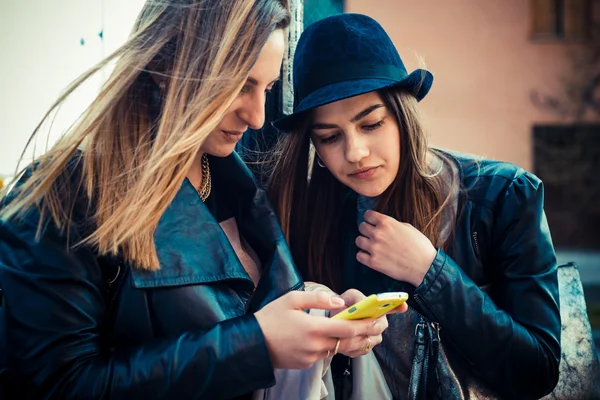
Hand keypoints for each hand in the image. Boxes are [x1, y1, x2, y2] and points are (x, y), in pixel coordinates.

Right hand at [255, 290, 387, 368]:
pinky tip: (329, 337)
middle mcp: (316, 346)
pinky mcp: (306, 364)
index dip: (366, 324)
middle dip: (364, 333)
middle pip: (348, 341)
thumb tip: (340, 302)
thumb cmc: (270, 318)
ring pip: (337, 348)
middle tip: (378, 325)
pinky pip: (324, 354)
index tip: (379, 320)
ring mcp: (311, 357)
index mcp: (314, 328)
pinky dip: (330, 346)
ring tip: (357, 329)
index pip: (348, 328)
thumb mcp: (292, 299)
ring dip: (347, 340)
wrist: (252, 344)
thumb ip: (319, 299)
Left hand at [330, 289, 406, 357]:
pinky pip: (360, 350)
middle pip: (377, 328)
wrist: (336, 318)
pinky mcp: (366, 349)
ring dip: (354, 337)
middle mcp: (380, 324)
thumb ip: (357, 298)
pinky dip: (349, 346)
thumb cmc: (345, 305)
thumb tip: (363, 303)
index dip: (398, 306)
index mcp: (379, 309)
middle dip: (364, 326)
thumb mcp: (349, 297)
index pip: (393, 307)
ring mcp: (375, 338)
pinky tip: (342, 340)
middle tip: (351, 324)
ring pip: (368, 341)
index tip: (403, 305)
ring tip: (341, 332)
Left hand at [356, 210, 436, 286]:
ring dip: (364, 242)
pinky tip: (370, 256)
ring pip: (358, 240)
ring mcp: (374, 248)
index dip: (370, 219)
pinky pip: (359, 255)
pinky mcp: (373, 262)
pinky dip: (363, 256)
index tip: (371, 222)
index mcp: (386, 222)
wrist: (424, 266)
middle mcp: (378, 234)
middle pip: (361, 227)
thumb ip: (392, 224)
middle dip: (366, 230)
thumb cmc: (419, 246)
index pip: (367, 215)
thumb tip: (382, 224)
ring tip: (371, 246)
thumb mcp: (407, 227)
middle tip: (372, 235)